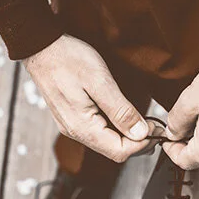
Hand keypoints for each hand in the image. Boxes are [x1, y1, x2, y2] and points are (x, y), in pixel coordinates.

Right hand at [22, 34, 158, 162]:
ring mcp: (73, 125)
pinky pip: (99, 132)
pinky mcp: (73, 117)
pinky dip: (116, 129)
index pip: (119, 152)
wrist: (41, 47)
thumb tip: (140, 134)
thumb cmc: (68, 59)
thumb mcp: (100, 82)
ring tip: (145, 120)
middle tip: (156, 124)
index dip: (142, 144)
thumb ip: (120, 110)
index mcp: (82, 127)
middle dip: (138, 142)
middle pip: (114, 150)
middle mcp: (75, 132)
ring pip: (107, 142)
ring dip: (128, 136)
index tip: (157, 128)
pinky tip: (126, 116)